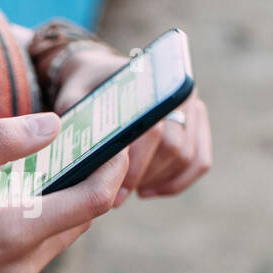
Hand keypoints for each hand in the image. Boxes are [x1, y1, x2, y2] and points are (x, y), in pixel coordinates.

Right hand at [0, 113, 128, 272]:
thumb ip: (1, 142)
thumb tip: (53, 125)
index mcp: (16, 234)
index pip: (95, 200)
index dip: (114, 167)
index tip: (118, 141)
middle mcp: (21, 270)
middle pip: (77, 223)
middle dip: (87, 185)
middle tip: (84, 148)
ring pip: (51, 243)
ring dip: (55, 209)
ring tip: (42, 174)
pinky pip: (25, 262)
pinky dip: (28, 233)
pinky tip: (0, 212)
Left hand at [52, 46, 212, 205]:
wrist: (101, 74)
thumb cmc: (85, 87)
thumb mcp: (72, 97)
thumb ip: (74, 118)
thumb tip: (80, 152)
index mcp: (151, 82)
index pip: (152, 131)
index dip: (135, 166)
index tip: (114, 188)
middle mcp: (178, 92)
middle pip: (173, 147)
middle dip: (144, 177)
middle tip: (117, 198)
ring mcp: (192, 108)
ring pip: (187, 157)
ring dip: (159, 180)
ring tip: (129, 191)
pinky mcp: (197, 125)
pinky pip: (199, 161)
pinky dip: (177, 182)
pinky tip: (149, 191)